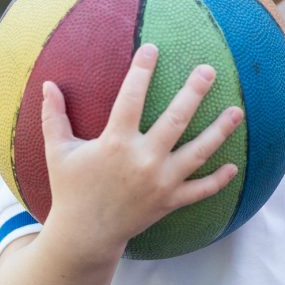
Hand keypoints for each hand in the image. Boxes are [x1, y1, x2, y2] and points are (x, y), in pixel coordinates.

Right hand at [40, 43, 243, 257]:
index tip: (152, 49)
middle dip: (194, 92)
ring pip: (198, 152)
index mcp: (116, 143)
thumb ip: (53, 117)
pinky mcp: (169, 202)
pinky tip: (233, 165)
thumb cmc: (71, 189)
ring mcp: (160, 182)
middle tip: (208, 71)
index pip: (131, 98)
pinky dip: (218, 179)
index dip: (141, 71)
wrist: (85, 236)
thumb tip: (47, 84)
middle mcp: (142, 160)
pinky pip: (200, 190)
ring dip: (219, 130)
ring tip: (237, 111)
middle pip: (176, 120)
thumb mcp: (58, 151)